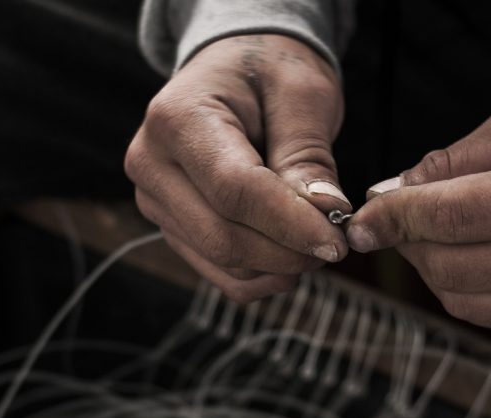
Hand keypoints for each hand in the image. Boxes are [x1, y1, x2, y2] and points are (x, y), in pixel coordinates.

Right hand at [125, 34, 349, 301]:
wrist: (234, 70)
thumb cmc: (268, 71)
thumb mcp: (300, 93)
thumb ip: (308, 153)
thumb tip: (323, 213)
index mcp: (177, 118)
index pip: (234, 189)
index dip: (289, 223)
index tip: (338, 240)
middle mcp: (151, 162)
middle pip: (221, 234)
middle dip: (287, 251)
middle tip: (339, 244)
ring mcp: (155, 200)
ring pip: (220, 260)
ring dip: (278, 266)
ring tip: (320, 242)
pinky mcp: (170, 226)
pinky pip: (217, 273)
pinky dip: (261, 275)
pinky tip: (293, 257)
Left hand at [346, 86, 490, 337]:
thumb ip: (452, 162)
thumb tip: (388, 196)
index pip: (451, 219)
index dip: (393, 218)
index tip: (360, 216)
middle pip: (450, 269)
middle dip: (409, 241)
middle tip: (397, 214)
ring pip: (463, 302)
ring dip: (432, 267)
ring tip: (436, 229)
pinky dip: (466, 287)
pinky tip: (473, 251)